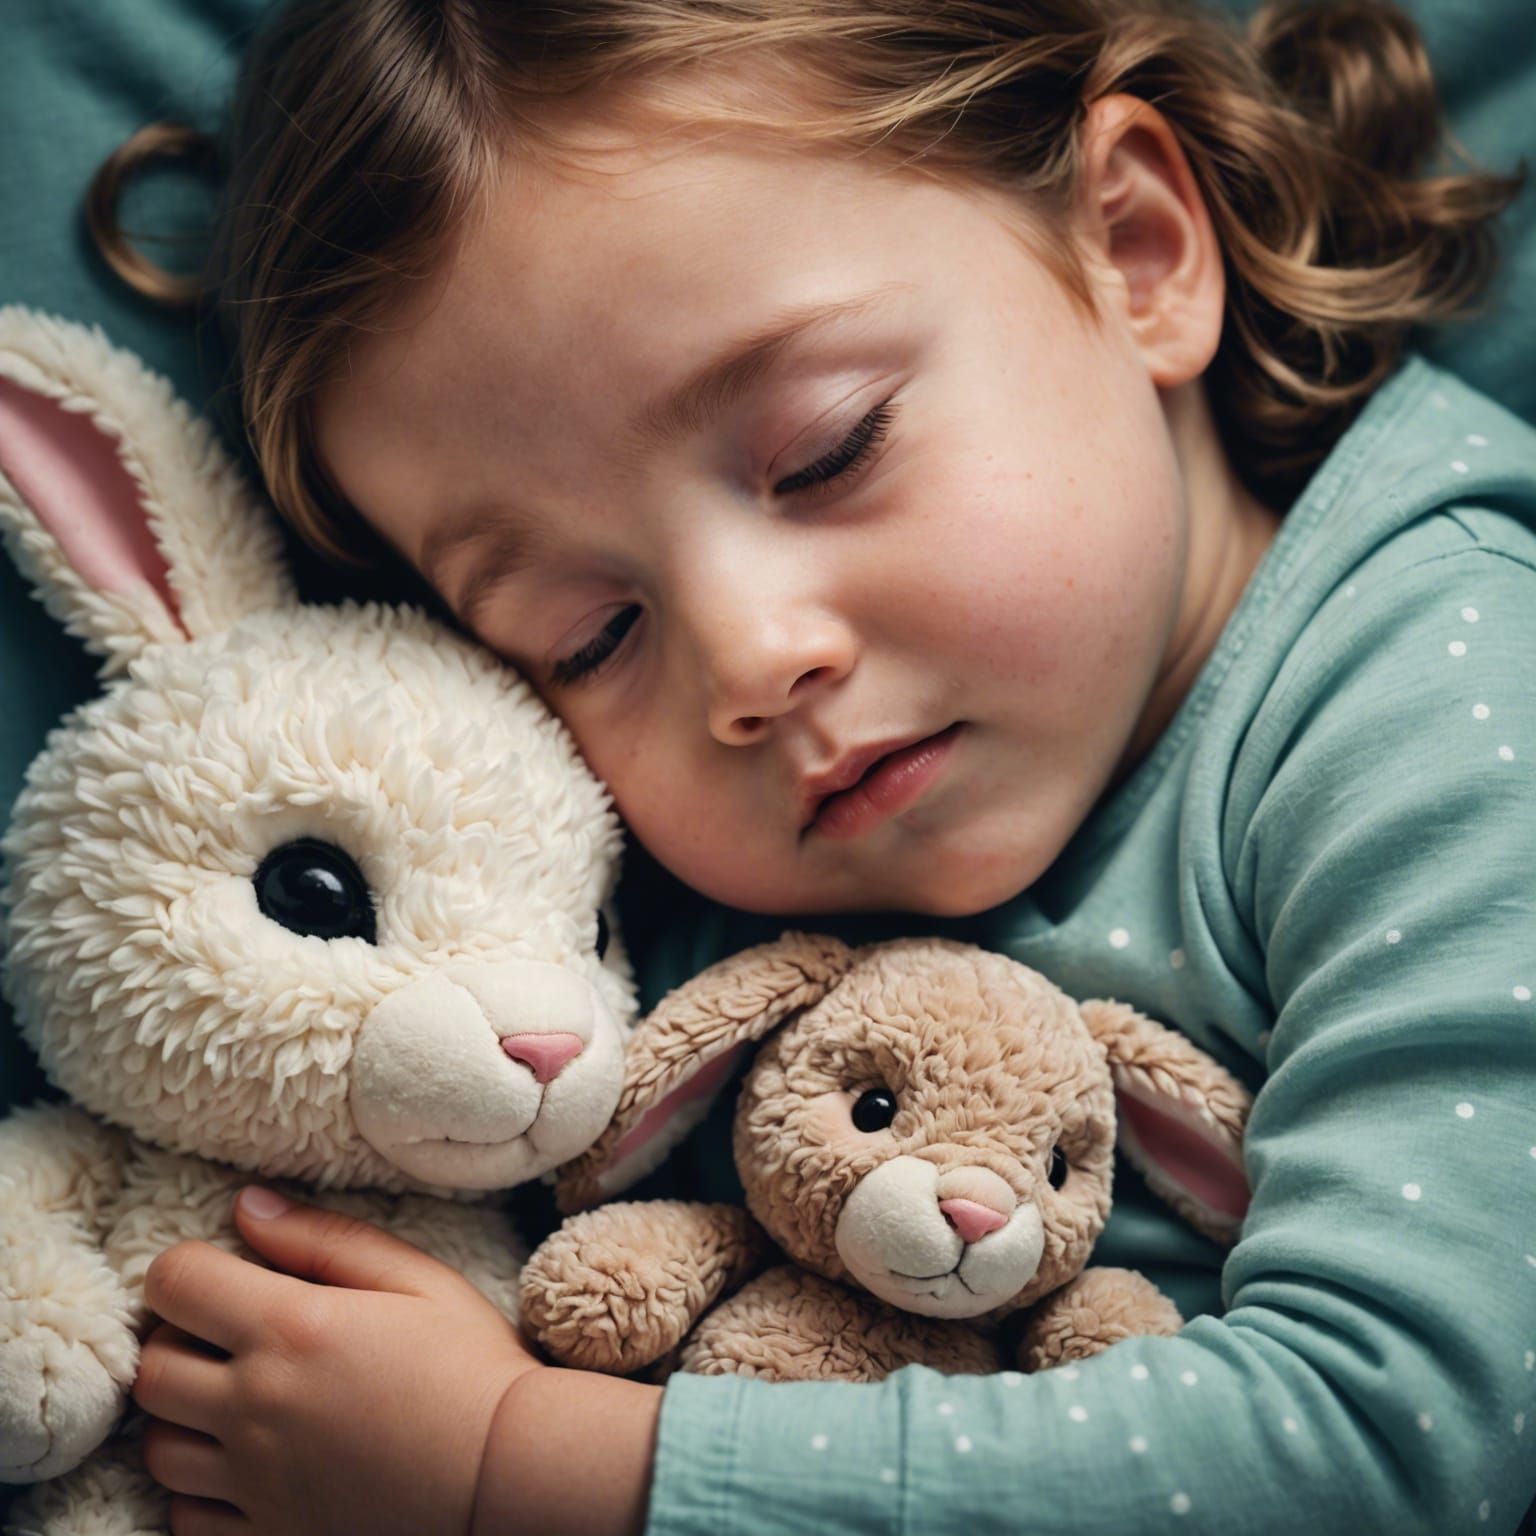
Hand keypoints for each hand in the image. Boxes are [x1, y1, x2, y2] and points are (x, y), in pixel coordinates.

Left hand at [132, 1187, 540, 1535]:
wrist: (508, 1478)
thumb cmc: (473, 1368)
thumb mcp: (416, 1278)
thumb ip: (325, 1239)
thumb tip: (247, 1206)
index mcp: (292, 1329)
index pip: (175, 1284)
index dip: (186, 1269)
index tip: (220, 1273)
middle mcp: (256, 1406)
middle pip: (153, 1368)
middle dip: (177, 1340)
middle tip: (229, 1334)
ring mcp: (255, 1480)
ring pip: (159, 1446)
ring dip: (185, 1416)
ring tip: (240, 1398)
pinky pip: (187, 1514)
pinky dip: (201, 1487)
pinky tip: (251, 1462)